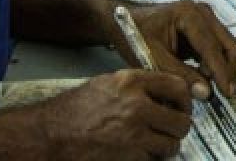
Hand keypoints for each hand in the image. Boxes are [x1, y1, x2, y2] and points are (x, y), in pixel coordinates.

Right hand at [42, 69, 191, 159]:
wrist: (50, 135)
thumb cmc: (72, 111)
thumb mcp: (107, 84)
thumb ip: (137, 86)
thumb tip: (161, 94)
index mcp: (131, 82)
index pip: (178, 86)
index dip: (185, 99)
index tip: (183, 106)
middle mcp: (137, 105)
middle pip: (181, 120)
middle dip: (178, 128)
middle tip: (171, 130)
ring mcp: (134, 133)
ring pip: (172, 144)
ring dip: (167, 146)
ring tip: (156, 144)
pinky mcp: (130, 156)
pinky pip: (153, 160)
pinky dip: (151, 159)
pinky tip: (140, 153)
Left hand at [123, 0, 235, 98]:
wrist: (121, 20)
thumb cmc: (134, 36)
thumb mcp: (154, 58)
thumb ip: (180, 75)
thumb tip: (207, 93)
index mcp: (190, 15)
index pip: (213, 48)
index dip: (222, 73)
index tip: (227, 95)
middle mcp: (202, 12)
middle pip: (227, 44)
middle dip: (227, 70)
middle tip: (224, 94)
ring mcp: (204, 18)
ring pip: (225, 46)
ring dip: (222, 68)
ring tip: (209, 88)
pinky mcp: (202, 26)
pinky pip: (216, 47)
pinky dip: (214, 64)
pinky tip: (203, 78)